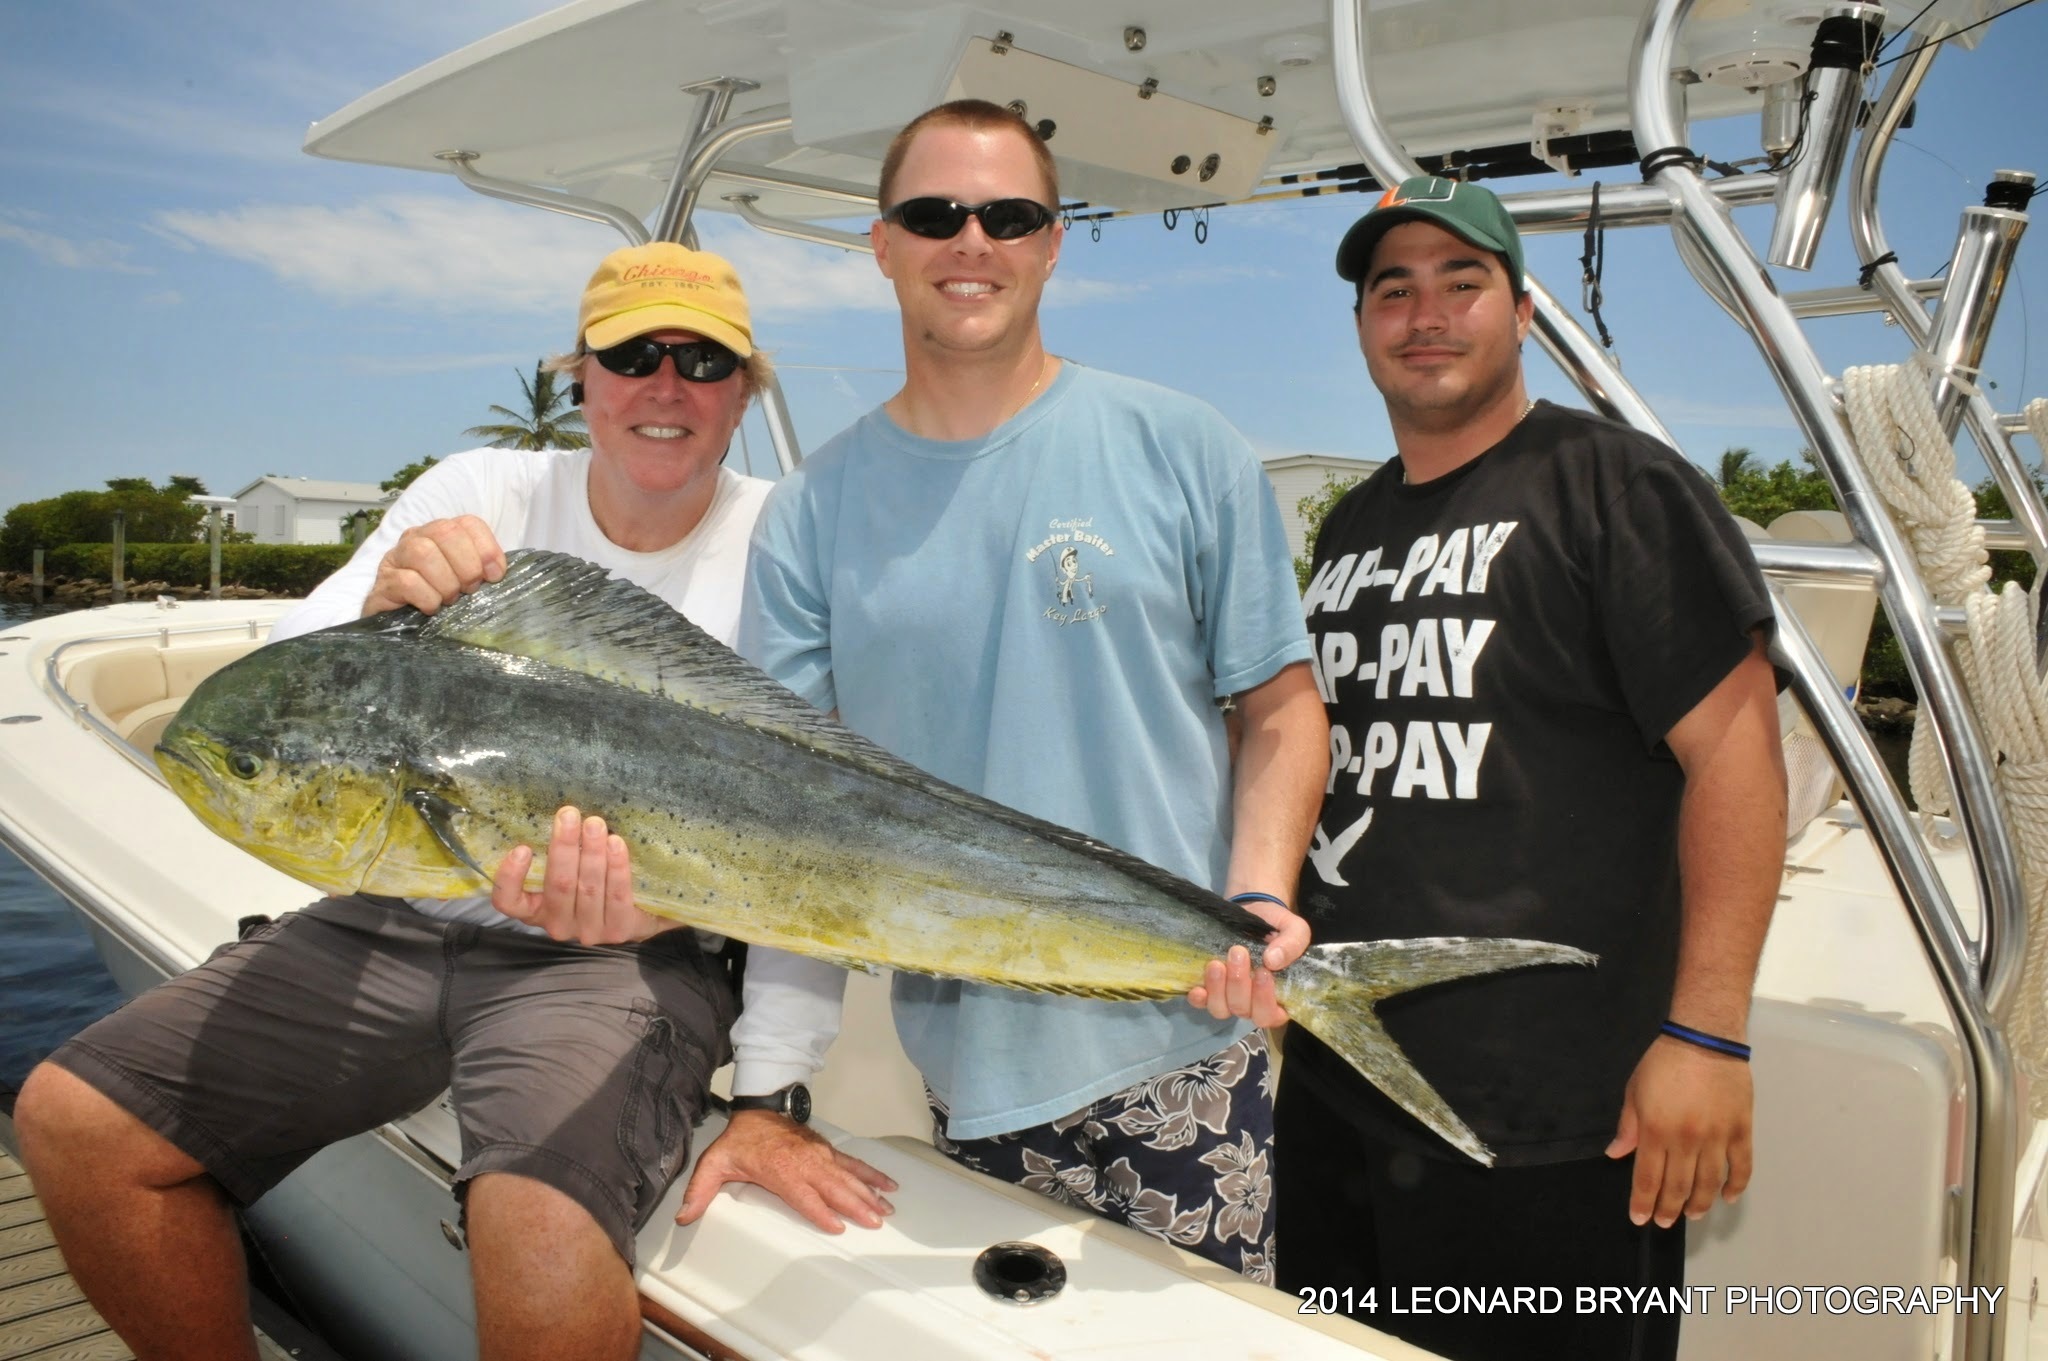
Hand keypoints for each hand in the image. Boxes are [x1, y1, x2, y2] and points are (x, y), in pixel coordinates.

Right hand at [362, 515, 506, 615]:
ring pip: (422, 553)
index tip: (495, 576)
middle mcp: (416, 538)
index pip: (468, 523)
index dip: (486, 548)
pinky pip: (406, 581)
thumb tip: (497, 573)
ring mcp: (396, 558)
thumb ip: (482, 570)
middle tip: (469, 590)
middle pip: (445, 532)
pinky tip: (432, 607)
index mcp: (441, 533)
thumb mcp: (465, 581)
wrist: (400, 625)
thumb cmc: (439, 598)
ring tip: (449, 599)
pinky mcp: (383, 583)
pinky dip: (427, 597)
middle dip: (466, 565)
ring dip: (445, 582)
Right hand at [491, 806, 666, 944]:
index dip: (510, 878)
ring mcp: (588, 931)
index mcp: (536, 910)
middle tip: (568, 815)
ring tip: (595, 824)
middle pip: (558, 885)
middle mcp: (557, 925)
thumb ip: (558, 854)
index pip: (509, 903)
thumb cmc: (593, 884)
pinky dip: (616, 867)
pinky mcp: (618, 931)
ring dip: (591, 852)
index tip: (522, 848)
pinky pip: (617, 895)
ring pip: (588, 888)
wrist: (637, 917)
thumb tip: (559, 813)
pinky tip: (616, 844)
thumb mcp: (568, 872)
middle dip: (563, 846)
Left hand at [676, 1111, 897, 1232]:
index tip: (838, 1225)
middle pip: (835, 1189)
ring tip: (887, 1210)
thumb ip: (700, 1191)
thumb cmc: (740, 1140)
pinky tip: (888, 1186)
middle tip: (875, 1221)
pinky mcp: (827, 1152)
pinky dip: (872, 1175)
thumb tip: (684, 1216)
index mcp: (781, 1171)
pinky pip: (854, 1164)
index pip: (805, 1196)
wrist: (758, 1108)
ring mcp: (820, 1157)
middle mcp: (805, 1164)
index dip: (820, 1212)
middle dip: (856, 1206)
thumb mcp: (714, 1164)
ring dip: (869, 1194)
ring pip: (849, 1177)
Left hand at [1186, 897, 1309, 1026]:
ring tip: (1217, 964)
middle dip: (1239, 984)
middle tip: (1238, 953)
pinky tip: (1197, 988)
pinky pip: (1201, 1003)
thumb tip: (1273, 961)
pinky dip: (1198, 998)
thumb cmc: (1277, 926)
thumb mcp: (1294, 929)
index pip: (1271, 1014)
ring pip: (1220, 1009)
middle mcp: (1252, 1003)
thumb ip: (1292, 944)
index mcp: (1278, 996)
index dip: (1265, 1000)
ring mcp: (1229, 998)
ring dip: (1217, 989)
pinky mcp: (1210, 989)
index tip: (1263, 972)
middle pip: (1244, 1010)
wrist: (1253, 910)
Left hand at [1605, 1035, 1753, 1227]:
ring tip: (1693, 1214)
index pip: (1648, 1179)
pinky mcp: (1741, 1130)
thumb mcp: (1634, 1091)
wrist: (1705, 1040)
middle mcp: (1686, 1140)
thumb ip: (1628, 1127)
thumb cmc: (1663, 1063)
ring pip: (1710, 1182)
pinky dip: (1735, 1185)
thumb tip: (1616, 1154)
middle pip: (1679, 1186)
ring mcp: (1717, 1137)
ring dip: (1700, 1203)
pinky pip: (1741, 1166)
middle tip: (1664, 1222)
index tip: (1640, 1219)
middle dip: (1669, 1209)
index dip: (1643, 1203)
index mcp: (1656, 1131)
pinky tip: (1727, 1197)